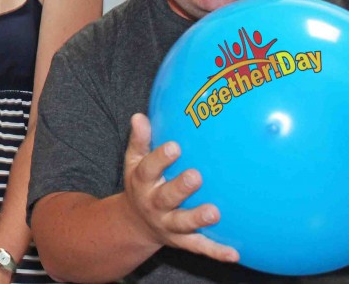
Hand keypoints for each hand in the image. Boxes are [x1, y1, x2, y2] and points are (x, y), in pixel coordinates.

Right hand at [123, 114, 238, 262]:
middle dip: (180, 188)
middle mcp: (153, 204)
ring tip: (214, 213)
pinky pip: (199, 246)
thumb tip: (139, 116)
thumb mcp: (134, 161)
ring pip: (182, 223)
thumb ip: (140, 140)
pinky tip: (236, 254)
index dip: (160, 159)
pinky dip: (216, 251)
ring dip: (197, 219)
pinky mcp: (182, 241)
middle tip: (196, 176)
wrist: (136, 222)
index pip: (148, 169)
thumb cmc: (142, 182)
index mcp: (142, 182)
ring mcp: (167, 224)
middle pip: (165, 197)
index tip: (174, 146)